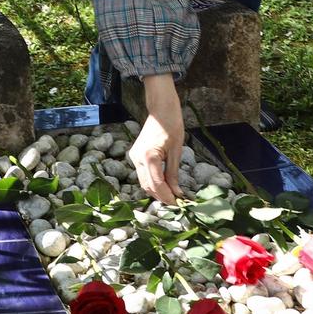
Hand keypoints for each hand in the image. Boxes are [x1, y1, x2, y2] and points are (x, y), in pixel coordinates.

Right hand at [130, 74, 184, 203]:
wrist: (161, 109)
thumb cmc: (172, 125)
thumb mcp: (176, 151)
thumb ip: (173, 174)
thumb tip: (177, 193)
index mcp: (149, 156)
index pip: (156, 184)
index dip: (167, 196)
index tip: (178, 204)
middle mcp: (137, 158)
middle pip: (147, 186)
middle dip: (161, 196)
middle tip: (176, 202)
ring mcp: (134, 157)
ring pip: (144, 182)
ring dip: (157, 191)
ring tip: (172, 195)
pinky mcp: (135, 155)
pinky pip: (143, 174)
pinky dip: (153, 182)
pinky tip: (164, 184)